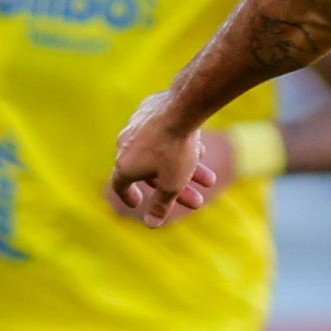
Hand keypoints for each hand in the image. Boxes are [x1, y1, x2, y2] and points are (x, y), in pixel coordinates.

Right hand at [109, 92, 220, 229]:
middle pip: (150, 171)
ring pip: (160, 152)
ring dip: (185, 168)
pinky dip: (179, 145)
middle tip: (197, 201)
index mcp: (124, 164)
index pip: (120, 185)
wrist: (183, 106)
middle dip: (176, 188)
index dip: (128, 196)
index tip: (137, 202)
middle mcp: (124, 143)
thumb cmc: (175, 149)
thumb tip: (151, 224)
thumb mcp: (172, 184)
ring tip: (210, 180)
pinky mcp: (149, 109)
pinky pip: (163, 133)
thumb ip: (161, 205)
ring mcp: (135, 124)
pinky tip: (201, 149)